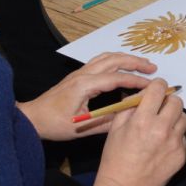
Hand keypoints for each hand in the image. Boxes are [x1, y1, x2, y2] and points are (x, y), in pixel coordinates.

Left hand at [16, 52, 158, 140]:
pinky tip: (122, 67)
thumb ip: (106, 123)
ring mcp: (80, 72)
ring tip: (142, 65)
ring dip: (126, 58)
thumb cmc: (54, 124)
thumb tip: (129, 118)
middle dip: (135, 62)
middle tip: (153, 68)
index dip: (136, 81)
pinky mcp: (78, 75)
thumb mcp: (82, 127)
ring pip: (107, 57)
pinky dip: (115, 60)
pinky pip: (100, 61)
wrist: (32, 118)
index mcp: (85, 85)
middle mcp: (83, 74)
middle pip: (114, 60)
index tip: (152, 86)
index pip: (117, 78)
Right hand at [92, 79, 185, 185]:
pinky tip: (162, 145)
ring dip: (173, 119)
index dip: (157, 86)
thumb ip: (130, 107)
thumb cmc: (116, 160)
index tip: (156, 89)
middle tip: (159, 108)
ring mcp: (174, 143)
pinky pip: (183, 137)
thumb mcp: (116, 128)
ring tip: (161, 128)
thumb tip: (142, 95)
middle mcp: (162, 129)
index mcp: (143, 120)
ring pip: (183, 118)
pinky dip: (175, 137)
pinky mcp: (181, 155)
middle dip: (167, 102)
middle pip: (176, 102)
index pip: (159, 89)